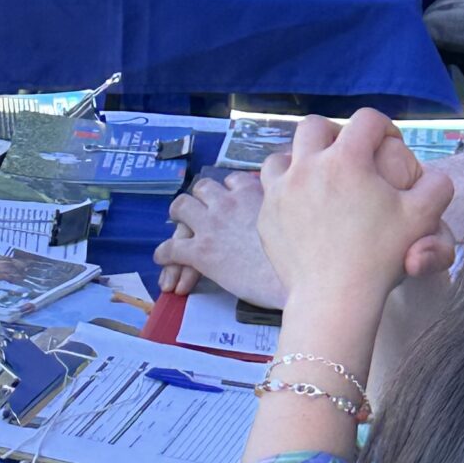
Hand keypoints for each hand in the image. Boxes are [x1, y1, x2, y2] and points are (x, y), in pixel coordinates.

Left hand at [155, 171, 284, 309]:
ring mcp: (211, 226)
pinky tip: (161, 258)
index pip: (231, 181)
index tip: (228, 198)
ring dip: (178, 215)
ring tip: (177, 224)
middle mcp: (228, 203)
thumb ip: (281, 204)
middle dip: (199, 198)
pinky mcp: (200, 252)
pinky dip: (164, 253)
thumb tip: (288, 196)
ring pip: (181, 206)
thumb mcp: (293, 215)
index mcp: (253, 192)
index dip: (227, 191)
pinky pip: (171, 247)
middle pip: (203, 187)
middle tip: (199, 211)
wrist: (293, 280)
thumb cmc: (302, 251)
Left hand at [256, 112, 453, 317]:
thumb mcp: (422, 218)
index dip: (383, 127)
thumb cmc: (381, 257)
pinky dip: (285, 191)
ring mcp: (280, 190)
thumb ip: (436, 187)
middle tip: (350, 156)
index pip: (366, 120)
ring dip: (301, 160)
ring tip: (318, 179)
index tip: (389, 144)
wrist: (335, 298)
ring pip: (283, 155)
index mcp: (346, 159)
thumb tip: (434, 174)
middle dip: (335, 134)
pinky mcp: (265, 215)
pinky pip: (270, 190)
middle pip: (315, 127)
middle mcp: (307, 166)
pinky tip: (302, 208)